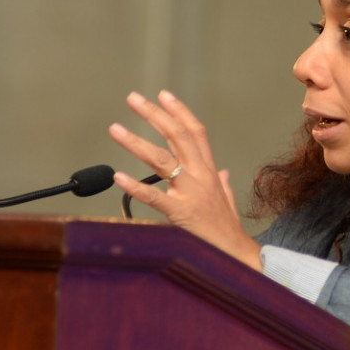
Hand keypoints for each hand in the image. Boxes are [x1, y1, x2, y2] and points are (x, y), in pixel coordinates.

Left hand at [110, 90, 261, 269]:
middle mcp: (200, 175)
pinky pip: (154, 197)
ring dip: (136, 142)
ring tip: (115, 129)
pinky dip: (134, 186)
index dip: (179, 111)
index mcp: (210, 171)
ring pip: (161, 160)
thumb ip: (225, 183)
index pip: (195, 132)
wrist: (234, 254)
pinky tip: (116, 176)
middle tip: (133, 98)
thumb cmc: (227, 229)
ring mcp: (190, 192)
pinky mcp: (180, 212)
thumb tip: (226, 172)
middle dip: (154, 115)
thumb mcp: (227, 200)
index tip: (163, 95)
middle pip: (177, 136)